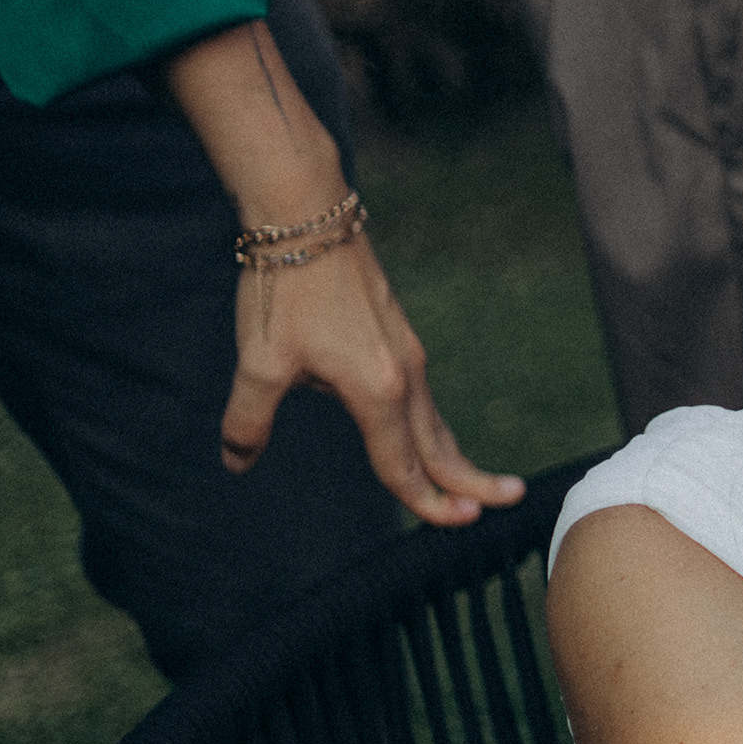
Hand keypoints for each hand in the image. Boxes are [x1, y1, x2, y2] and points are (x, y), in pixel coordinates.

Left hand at [227, 231, 522, 525]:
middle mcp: (404, 375)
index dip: (423, 500)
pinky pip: (423, 398)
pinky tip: (425, 433)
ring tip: (477, 483)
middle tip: (506, 504)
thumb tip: (236, 462)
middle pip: (440, 443)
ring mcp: (406, 354)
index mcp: (376, 389)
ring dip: (454, 455)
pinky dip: (433, 428)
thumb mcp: (259, 363)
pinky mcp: (398, 338)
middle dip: (471, 480)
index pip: (401, 462)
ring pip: (434, 420)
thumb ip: (248, 420)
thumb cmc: (285, 290)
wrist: (310, 219)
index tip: (455, 524)